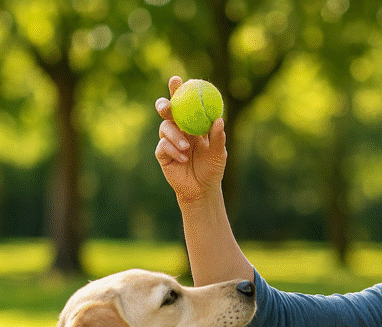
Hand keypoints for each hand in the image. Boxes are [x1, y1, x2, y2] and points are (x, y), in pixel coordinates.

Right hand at [154, 75, 226, 203]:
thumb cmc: (212, 169)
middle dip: (165, 104)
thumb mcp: (219, 154)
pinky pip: (163, 146)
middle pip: (168, 111)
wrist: (202, 190)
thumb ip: (218, 138)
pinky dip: (173, 150)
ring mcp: (169, 140)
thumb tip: (219, 120)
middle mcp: (179, 129)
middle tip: (167, 106)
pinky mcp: (162, 154)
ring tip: (187, 148)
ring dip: (174, 136)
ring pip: (164, 128)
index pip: (186, 103)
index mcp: (193, 123)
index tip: (179, 80)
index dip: (180, 90)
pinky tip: (183, 158)